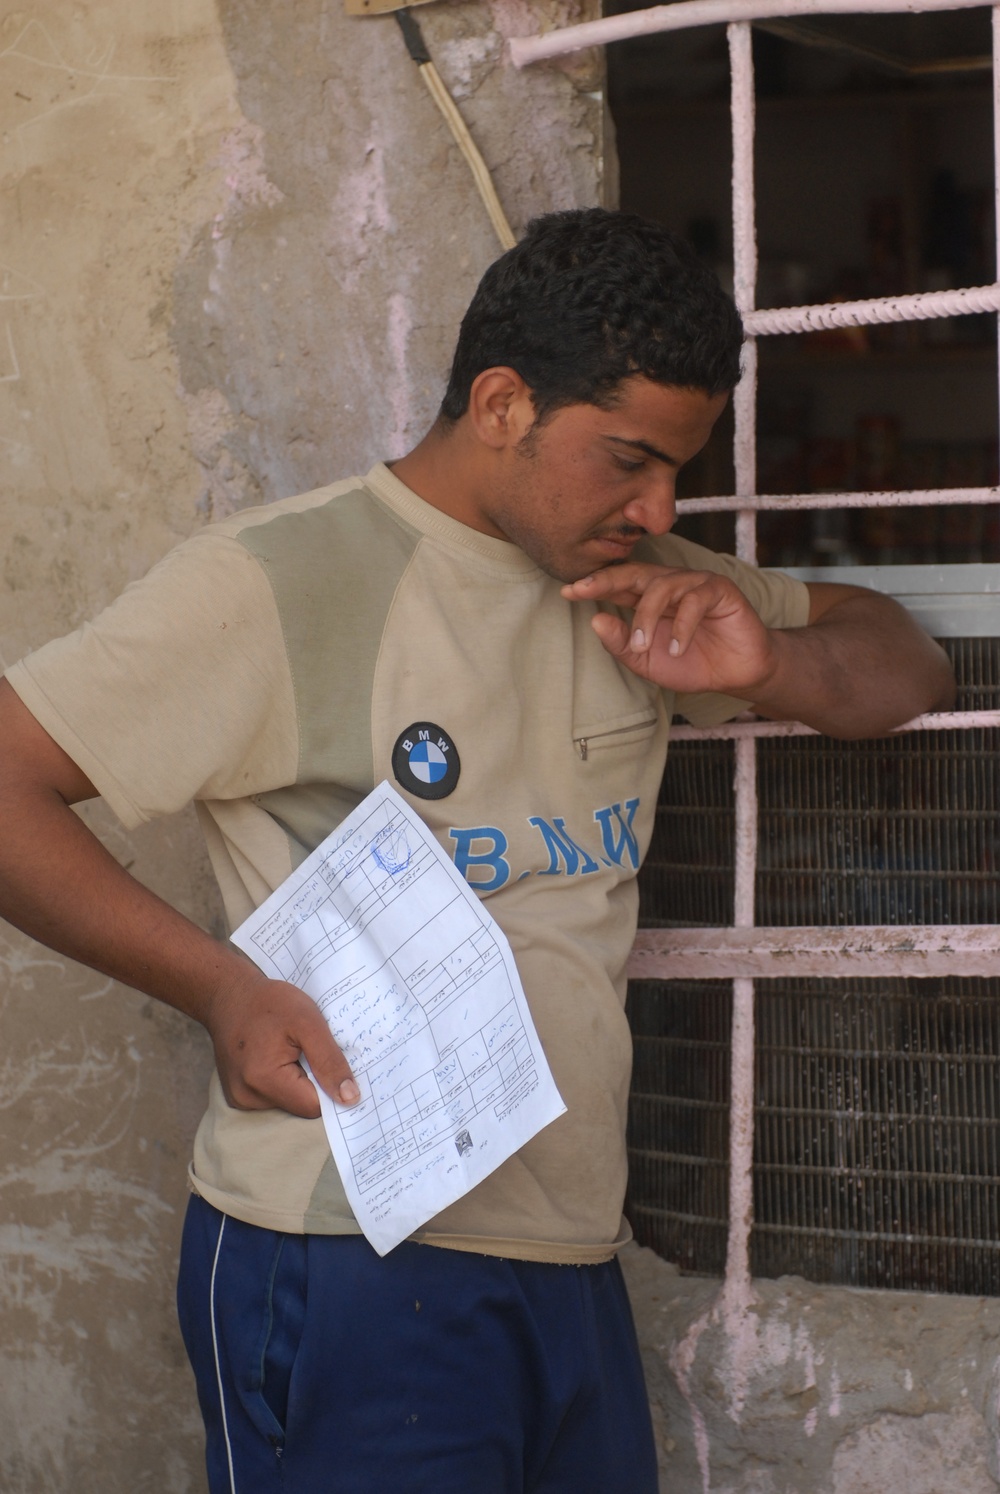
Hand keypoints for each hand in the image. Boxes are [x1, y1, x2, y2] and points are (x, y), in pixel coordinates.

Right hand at [203, 965, 358, 1118]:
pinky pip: (274, 1098)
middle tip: (311, 1051)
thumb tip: (350, 1098)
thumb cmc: (269, 1003)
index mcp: (264, 1080)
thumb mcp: (308, 1022)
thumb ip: (330, 1061)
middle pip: (300, 1107)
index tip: (333, 1064)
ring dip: (298, 1082)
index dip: (330, 1088)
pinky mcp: (238, 1095)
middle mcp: (247, 1098)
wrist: (228, 995)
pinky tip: (279, 1058)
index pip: (314, 1106)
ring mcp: (240, 1099)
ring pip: (288, 1104)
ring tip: (291, 1052)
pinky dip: (283, 1082)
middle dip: (314, 1083)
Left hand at [562, 563, 778, 697]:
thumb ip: (621, 644)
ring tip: (642, 645)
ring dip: (646, 616)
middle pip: (635, 572)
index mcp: (649, 597)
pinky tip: (678, 648)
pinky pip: (696, 600)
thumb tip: (594, 621)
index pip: (617, 584)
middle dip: (607, 580)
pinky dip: (683, 625)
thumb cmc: (690, 663)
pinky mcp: (721, 590)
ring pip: (662, 586)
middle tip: (584, 590)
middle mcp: (670, 584)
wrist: (736, 674)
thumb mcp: (647, 661)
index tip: (566, 591)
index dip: (593, 585)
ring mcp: (696, 583)